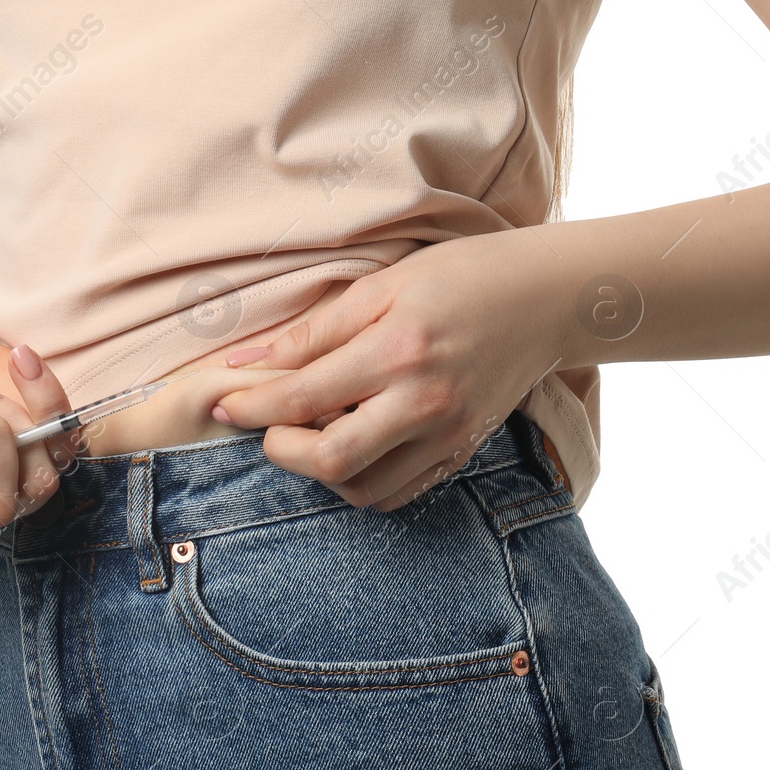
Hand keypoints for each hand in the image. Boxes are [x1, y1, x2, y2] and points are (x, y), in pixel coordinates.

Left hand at [210, 233, 566, 510]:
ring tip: (312, 433)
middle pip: (330, 458)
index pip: (304, 396)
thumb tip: (246, 362)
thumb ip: (314, 329)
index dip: (251, 406)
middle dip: (280, 449)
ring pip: (362, 488)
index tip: (222, 403)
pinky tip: (352, 446)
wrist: (547, 299)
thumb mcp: (383, 285)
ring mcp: (447, 433)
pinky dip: (362, 482)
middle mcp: (423, 400)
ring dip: (321, 471)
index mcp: (397, 349)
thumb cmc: (460, 277)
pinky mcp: (462, 452)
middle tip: (267, 425)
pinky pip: (399, 492)